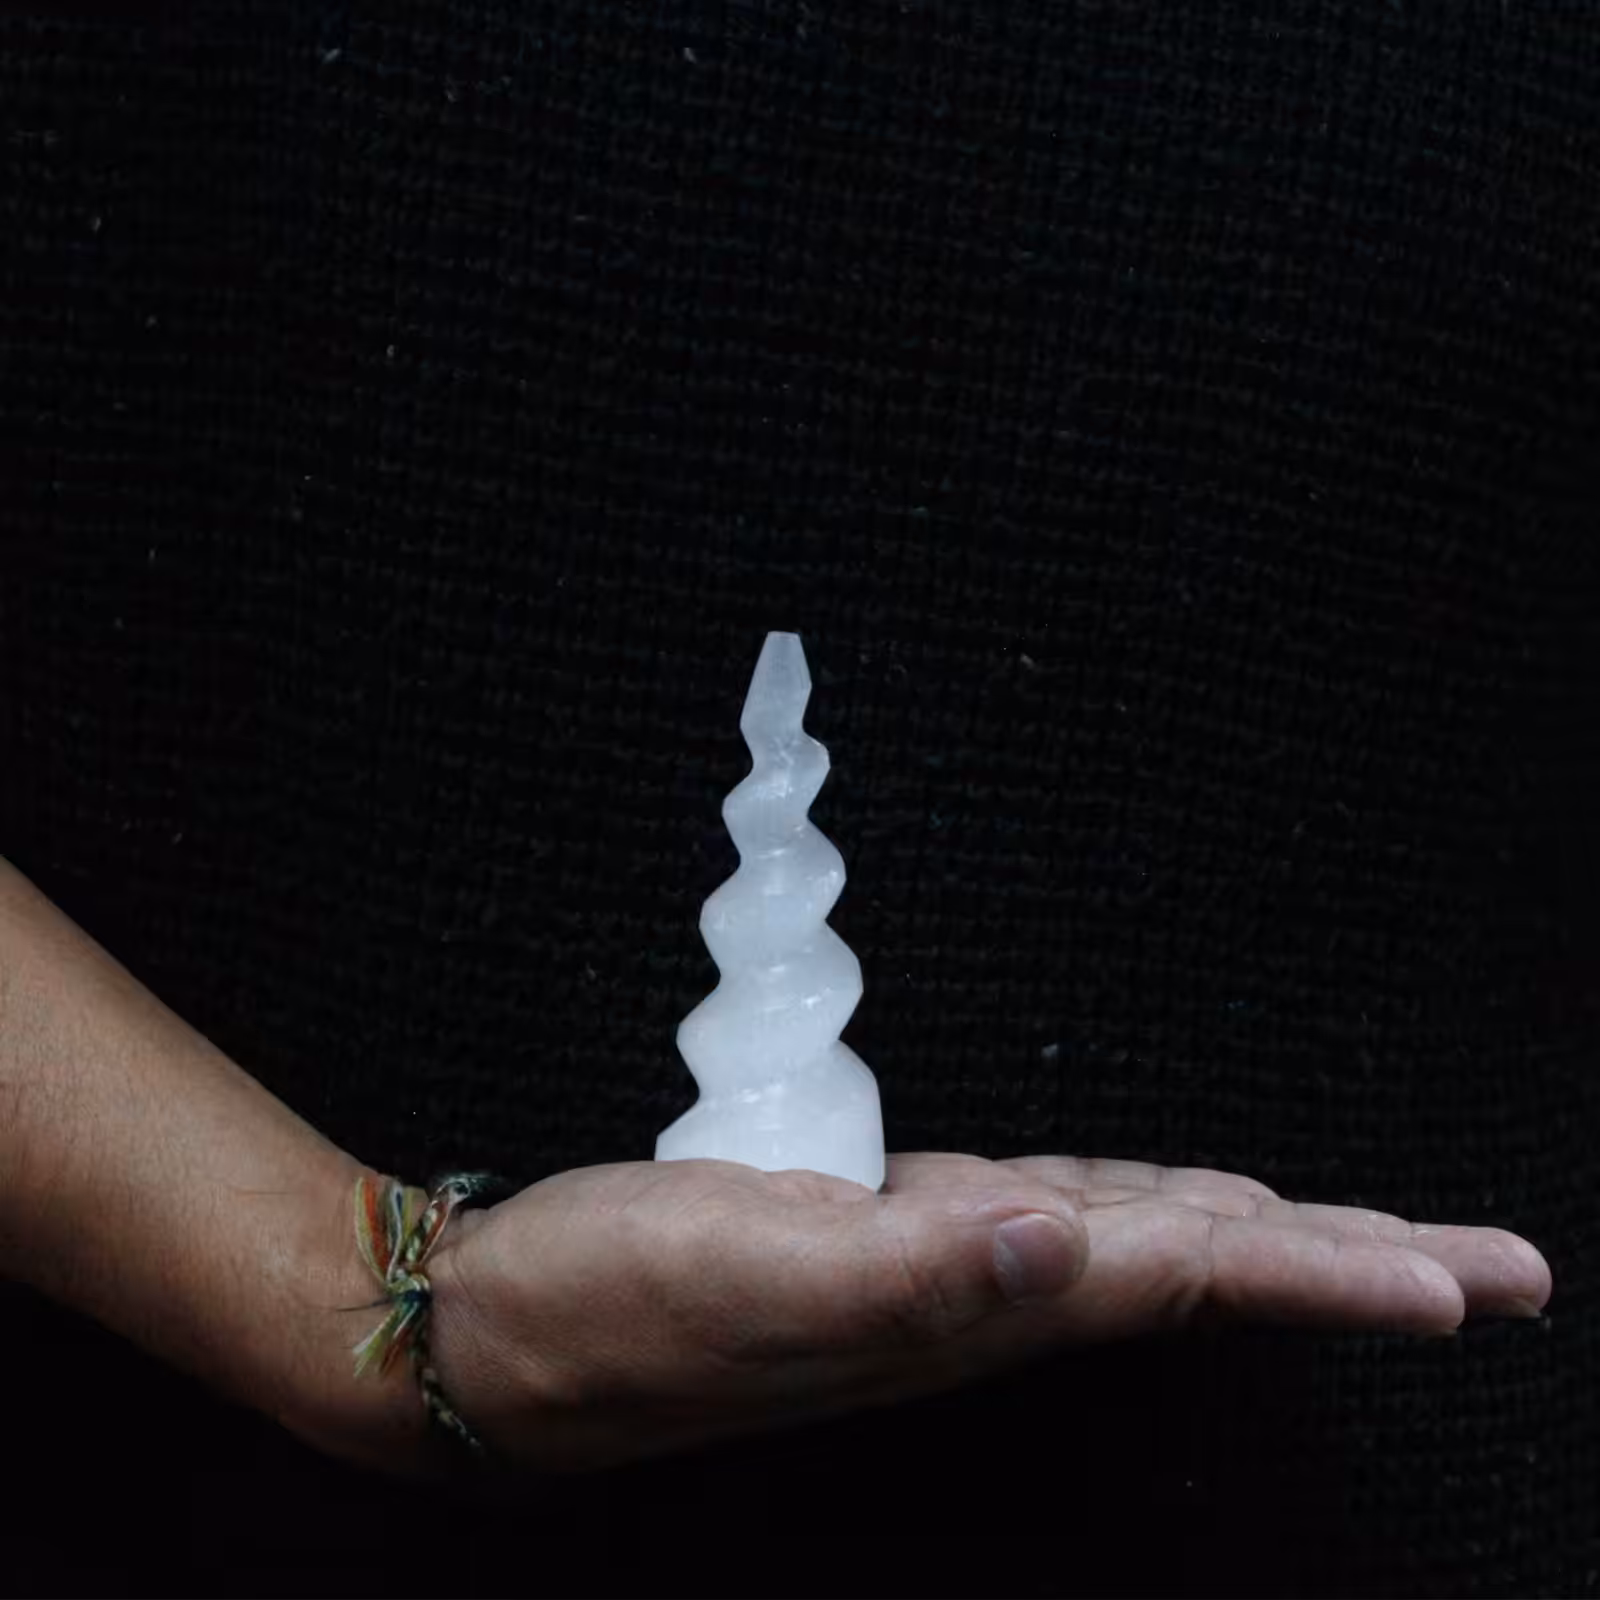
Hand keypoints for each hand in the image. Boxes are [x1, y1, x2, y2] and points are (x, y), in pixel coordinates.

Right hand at [422, 1152, 1550, 1477]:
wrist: (517, 1327)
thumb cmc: (624, 1305)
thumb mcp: (761, 1280)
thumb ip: (913, 1277)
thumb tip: (1061, 1245)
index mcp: (979, 1302)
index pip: (1198, 1284)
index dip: (1336, 1277)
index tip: (1472, 1284)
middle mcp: (984, 1294)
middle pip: (1209, 1273)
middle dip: (1349, 1264)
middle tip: (1485, 1271)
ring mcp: (941, 1266)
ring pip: (1145, 1242)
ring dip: (1263, 1236)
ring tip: (1358, 1234)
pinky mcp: (889, 1229)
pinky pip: (1058, 1213)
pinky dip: (1140, 1204)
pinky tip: (1158, 1199)